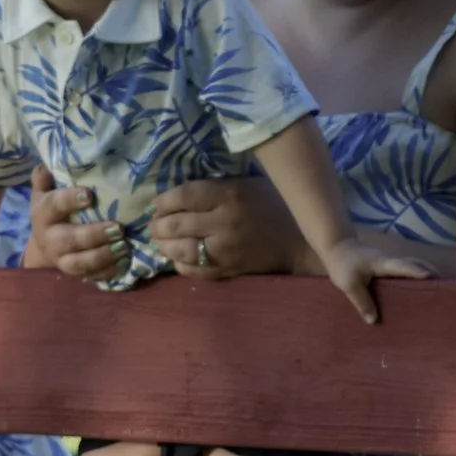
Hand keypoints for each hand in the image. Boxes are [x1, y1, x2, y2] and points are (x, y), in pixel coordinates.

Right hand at [21, 172, 129, 278]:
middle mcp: (50, 239)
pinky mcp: (75, 273)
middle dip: (94, 235)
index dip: (69, 200)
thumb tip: (44, 165)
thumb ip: (44, 179)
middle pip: (69, 239)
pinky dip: (108, 272)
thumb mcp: (44, 193)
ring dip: (103, 256)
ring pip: (80, 263)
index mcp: (43, 214)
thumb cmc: (52, 212)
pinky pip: (91, 276)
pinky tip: (124, 263)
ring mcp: (62, 259)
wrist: (44, 246)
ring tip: (124, 246)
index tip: (89, 195)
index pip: (53, 206)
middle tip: (118, 228)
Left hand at [147, 176, 305, 278]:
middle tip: (155, 223)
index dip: (164, 201)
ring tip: (161, 241)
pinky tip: (179, 257)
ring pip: (181, 250)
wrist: (300, 240)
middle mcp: (224, 222)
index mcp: (229, 195)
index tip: (158, 203)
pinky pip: (194, 270)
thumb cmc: (273, 204)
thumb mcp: (247, 184)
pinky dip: (180, 264)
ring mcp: (225, 250)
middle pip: (177, 224)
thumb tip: (179, 194)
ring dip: (164, 245)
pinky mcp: (228, 270)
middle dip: (159, 224)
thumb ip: (216, 188)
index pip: (184, 196)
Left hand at [319, 239, 430, 324]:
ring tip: (435, 290)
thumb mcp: (348, 284)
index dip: (418, 272)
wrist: (337, 247)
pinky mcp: (386, 267)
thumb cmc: (342, 264)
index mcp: (383, 263)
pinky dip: (414, 275)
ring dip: (424, 273)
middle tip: (444, 287)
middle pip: (415, 263)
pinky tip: (416, 289)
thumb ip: (361, 301)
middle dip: (430, 272)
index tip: (434, 278)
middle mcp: (391, 261)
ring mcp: (389, 263)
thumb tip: (373, 320)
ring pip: (412, 265)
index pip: (404, 266)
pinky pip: (404, 270)